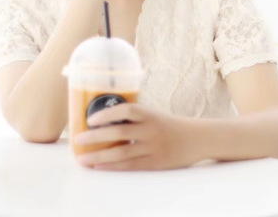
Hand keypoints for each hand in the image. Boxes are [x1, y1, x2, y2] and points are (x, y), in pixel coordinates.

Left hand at [74, 104, 201, 170]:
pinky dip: (112, 166)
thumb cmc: (172, 126)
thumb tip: (106, 121)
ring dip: (99, 156)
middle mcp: (152, 130)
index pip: (127, 110)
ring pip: (121, 153)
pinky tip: (98, 166)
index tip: (91, 119)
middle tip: (78, 139)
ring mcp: (154, 148)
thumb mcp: (157, 116)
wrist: (198, 139)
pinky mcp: (155, 163)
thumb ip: (137, 118)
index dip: (108, 114)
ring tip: (82, 158)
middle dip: (96, 136)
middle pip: (120, 133)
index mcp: (152, 115)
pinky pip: (129, 165)